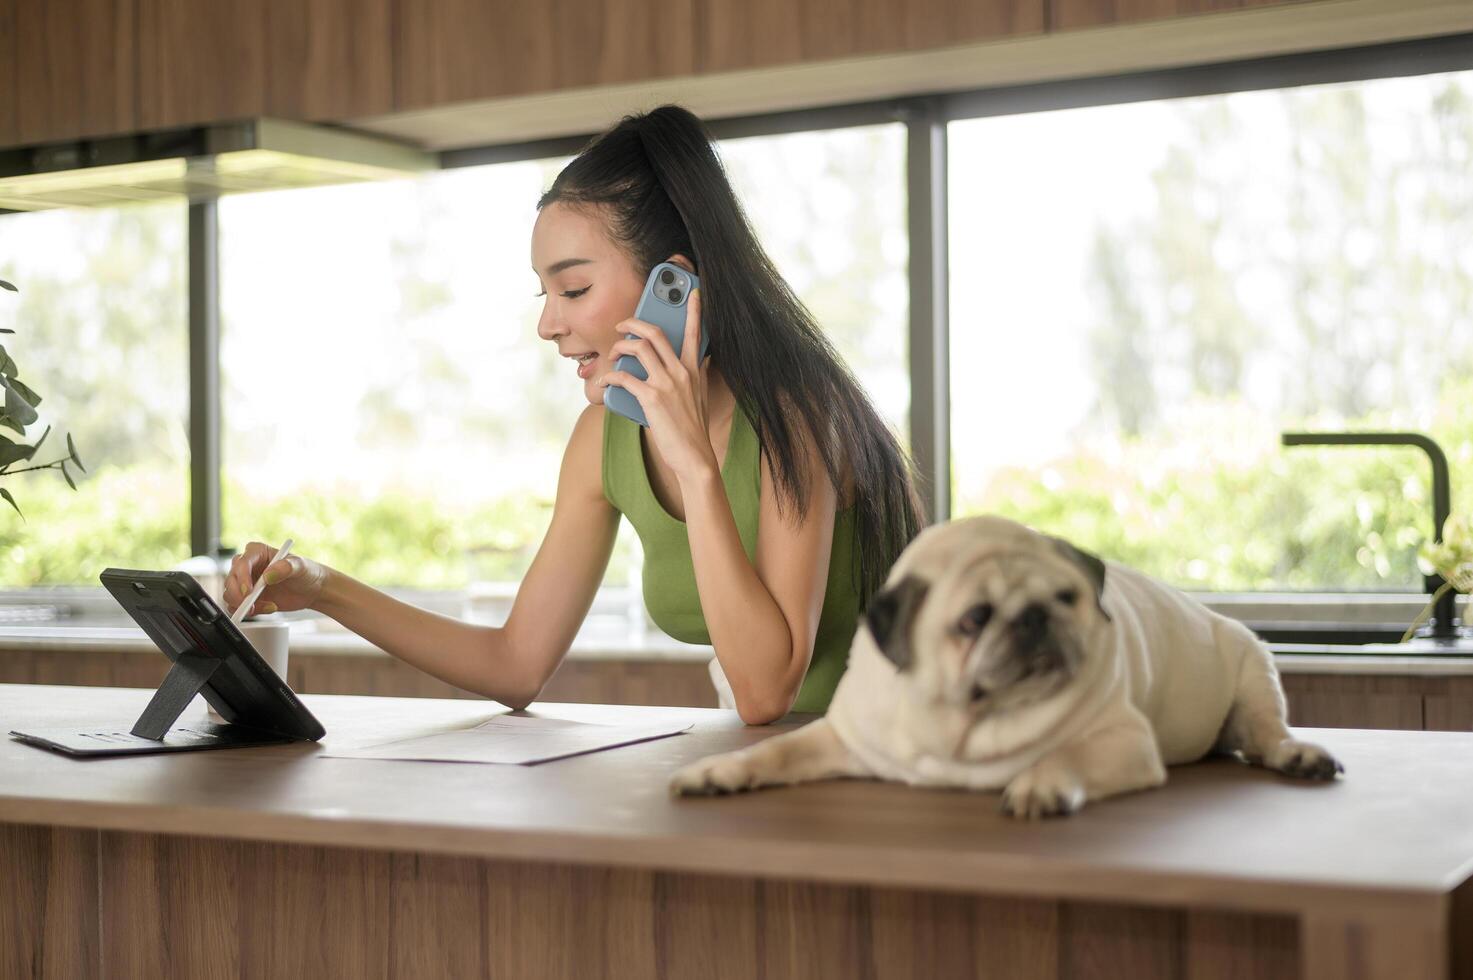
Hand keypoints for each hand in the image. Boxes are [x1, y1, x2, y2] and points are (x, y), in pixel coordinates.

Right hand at [223, 541, 326, 616]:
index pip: (241, 563)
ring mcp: (246, 582)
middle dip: (238, 595)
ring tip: (268, 607)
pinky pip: (235, 606)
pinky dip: (247, 612)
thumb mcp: (301, 566)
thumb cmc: (306, 572)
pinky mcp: (247, 597)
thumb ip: (286, 567)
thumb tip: (268, 575)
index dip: (242, 578)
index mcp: (257, 552)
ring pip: (229, 594)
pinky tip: (267, 609)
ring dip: (244, 605)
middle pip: (230, 580)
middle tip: (253, 605)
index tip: (249, 592)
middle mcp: (247, 566)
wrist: (312, 589)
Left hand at [599, 287, 716, 481]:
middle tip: (621, 326)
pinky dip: (609, 377)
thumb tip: (700, 364)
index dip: (693, 310)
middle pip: (656, 333)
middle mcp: (682, 372)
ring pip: (639, 348)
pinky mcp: (652, 398)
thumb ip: (697, 378)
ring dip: (619, 347)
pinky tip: (603, 382)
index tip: (693, 292)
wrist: (695, 457)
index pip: (695, 333)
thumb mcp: (701, 398)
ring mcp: (667, 384)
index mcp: (694, 370)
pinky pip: (625, 378)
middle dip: (634, 323)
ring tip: (612, 353)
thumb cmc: (694, 431)